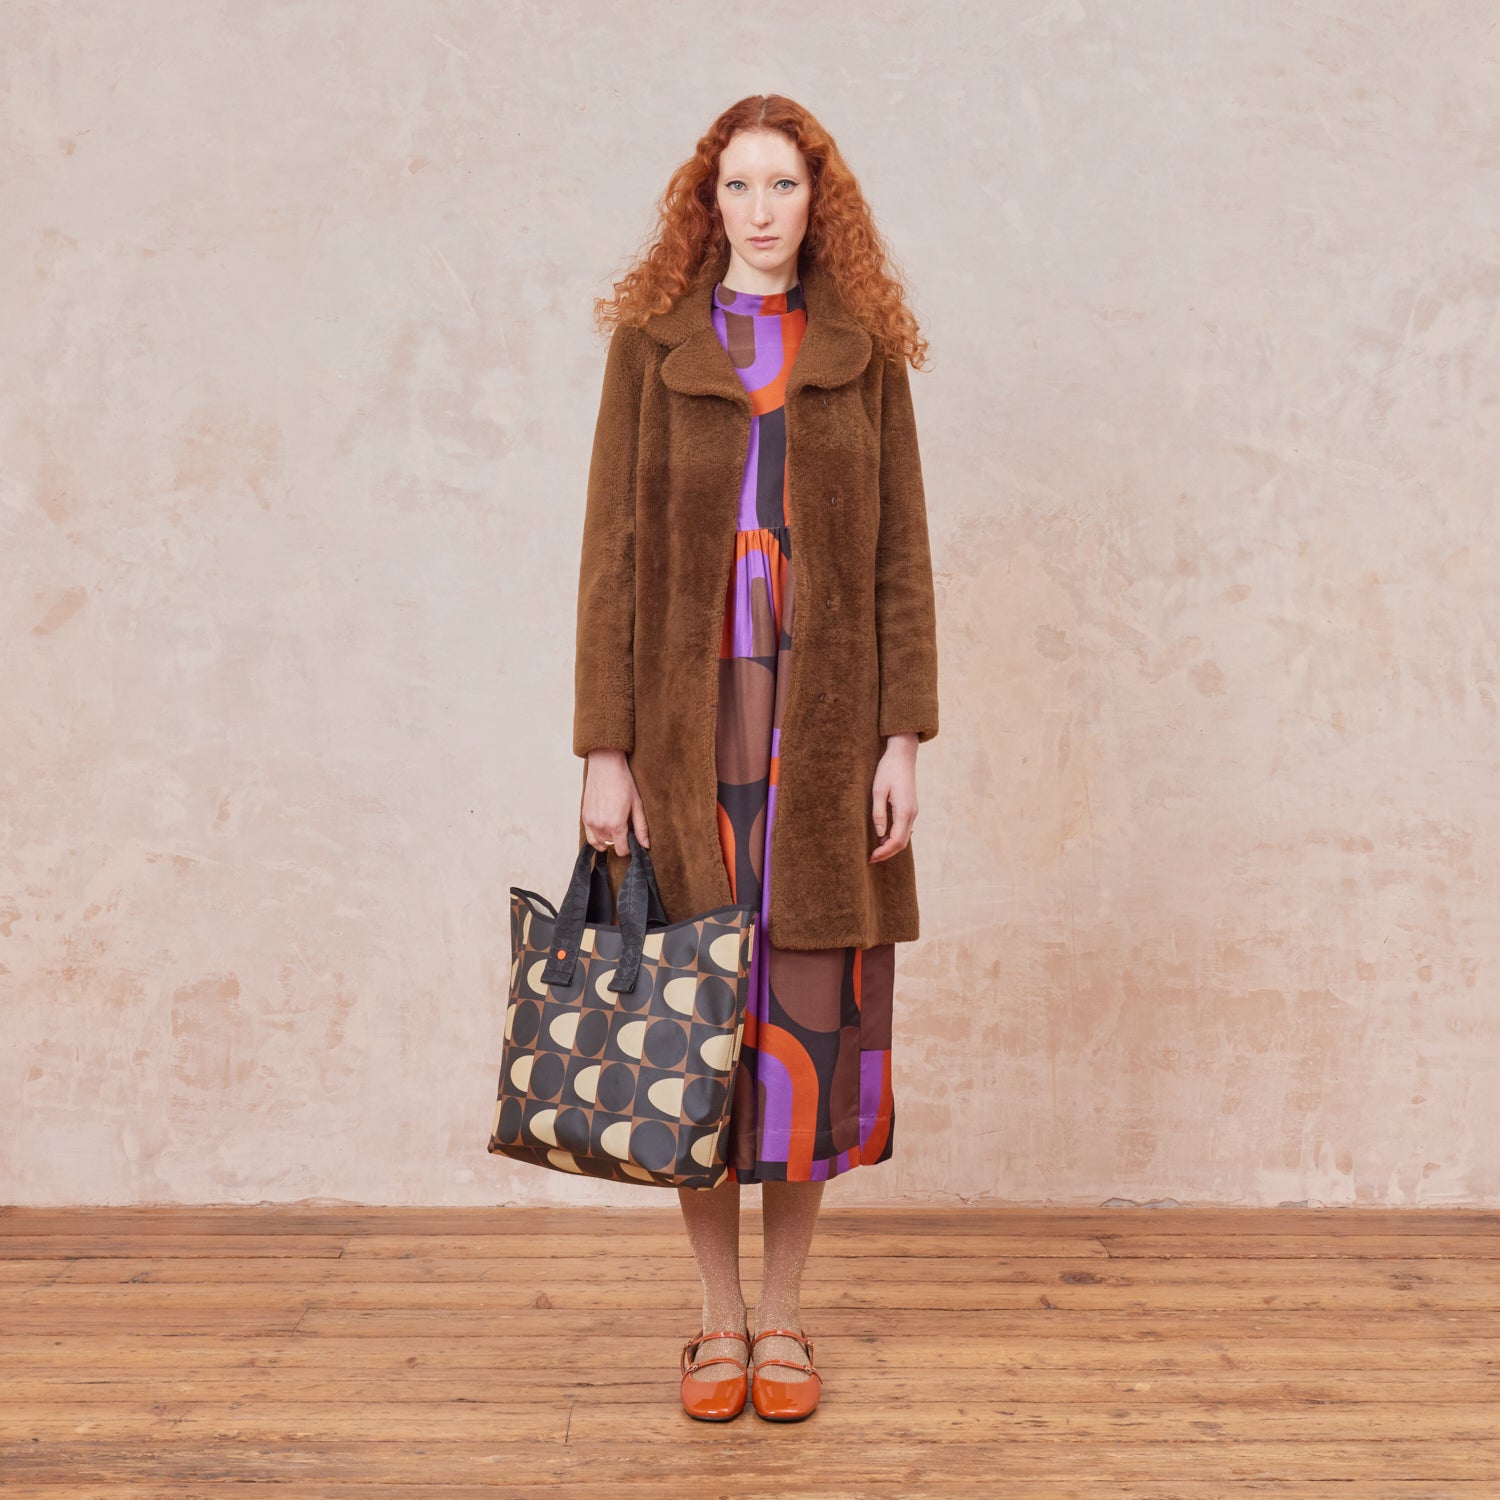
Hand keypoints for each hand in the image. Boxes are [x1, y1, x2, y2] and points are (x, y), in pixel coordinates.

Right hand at [582, 749, 650, 852]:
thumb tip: (645, 845)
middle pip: (611, 846)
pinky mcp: (584, 817)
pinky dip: (598, 836)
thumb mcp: (637, 805)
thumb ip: (641, 828)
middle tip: (625, 826)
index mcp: (616, 824)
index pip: (622, 850)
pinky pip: (590, 837)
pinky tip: (605, 826)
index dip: (629, 847)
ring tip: (615, 825)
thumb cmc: (623, 782)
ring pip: (600, 843)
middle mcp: (601, 826)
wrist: (606, 766)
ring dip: (608, 839)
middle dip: (620, 840)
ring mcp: (590, 822)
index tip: (632, 838)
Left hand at [869, 733, 918, 862]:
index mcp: (904, 811)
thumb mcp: (878, 791)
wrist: (902, 755)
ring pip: (905, 836)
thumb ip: (878, 814)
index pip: (896, 841)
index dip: (884, 852)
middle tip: (871, 858)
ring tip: (875, 849)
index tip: (871, 857)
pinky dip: (895, 836)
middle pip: (902, 842)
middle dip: (887, 852)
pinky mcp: (911, 807)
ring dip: (891, 845)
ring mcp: (913, 810)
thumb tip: (879, 834)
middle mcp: (912, 813)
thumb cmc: (888, 770)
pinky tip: (883, 836)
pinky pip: (905, 828)